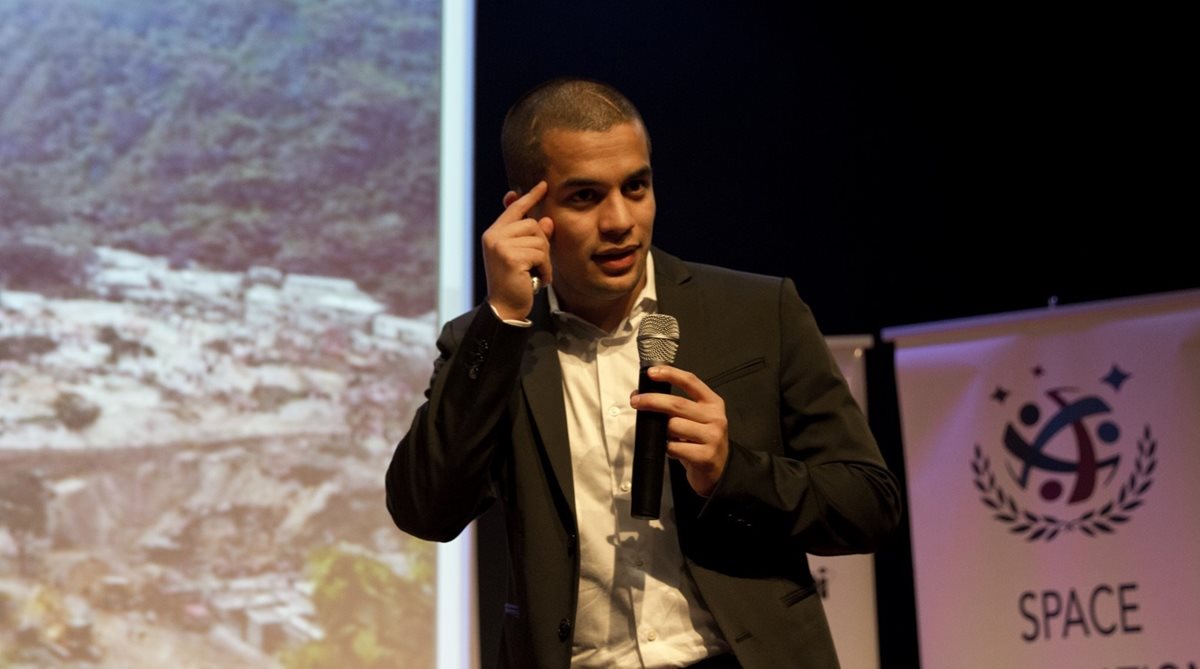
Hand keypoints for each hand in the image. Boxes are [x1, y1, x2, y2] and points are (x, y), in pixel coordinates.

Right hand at [482, 181, 554, 319]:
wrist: (506, 308)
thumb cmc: (516, 283)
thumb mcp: (526, 256)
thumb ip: (534, 238)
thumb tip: (547, 220)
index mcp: (494, 234)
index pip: (515, 209)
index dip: (530, 197)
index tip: (543, 185)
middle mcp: (493, 236)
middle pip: (533, 224)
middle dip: (542, 244)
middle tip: (535, 265)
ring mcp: (500, 245)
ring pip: (539, 239)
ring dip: (544, 259)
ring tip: (535, 273)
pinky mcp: (510, 257)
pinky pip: (540, 254)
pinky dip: (545, 268)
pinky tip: (537, 279)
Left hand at [630, 365, 728, 495]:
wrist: (719, 470)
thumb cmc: (701, 441)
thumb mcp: (695, 419)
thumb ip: (675, 407)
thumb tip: (642, 396)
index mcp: (712, 403)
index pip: (691, 382)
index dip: (670, 374)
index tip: (651, 373)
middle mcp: (715, 417)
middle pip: (677, 404)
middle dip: (652, 401)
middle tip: (636, 401)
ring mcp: (712, 437)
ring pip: (674, 426)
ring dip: (662, 431)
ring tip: (667, 436)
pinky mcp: (706, 456)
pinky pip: (674, 448)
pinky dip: (668, 448)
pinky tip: (673, 450)